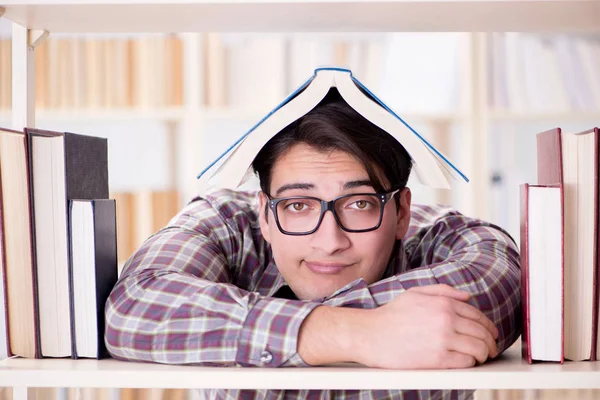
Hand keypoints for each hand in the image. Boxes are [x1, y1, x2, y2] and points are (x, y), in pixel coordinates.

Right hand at [353, 284, 498, 368]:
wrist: (370, 335)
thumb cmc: (390, 315)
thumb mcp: (415, 293)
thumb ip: (443, 291)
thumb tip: (467, 296)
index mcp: (442, 303)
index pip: (477, 315)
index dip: (488, 326)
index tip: (490, 334)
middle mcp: (446, 320)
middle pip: (482, 333)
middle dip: (491, 342)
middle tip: (491, 349)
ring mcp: (442, 340)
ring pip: (479, 348)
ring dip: (484, 354)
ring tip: (481, 357)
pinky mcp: (437, 359)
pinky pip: (466, 362)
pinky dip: (471, 363)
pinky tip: (466, 362)